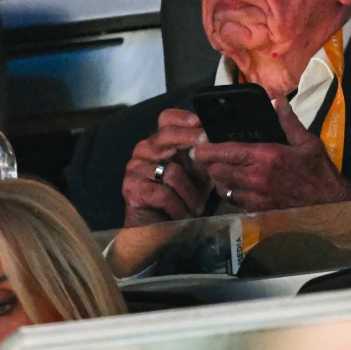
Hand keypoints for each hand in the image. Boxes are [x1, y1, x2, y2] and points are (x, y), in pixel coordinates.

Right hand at [121, 108, 212, 226]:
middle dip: (190, 140)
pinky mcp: (131, 188)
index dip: (183, 118)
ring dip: (190, 194)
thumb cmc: (180, 200)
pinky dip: (178, 206)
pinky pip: (163, 193)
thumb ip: (204, 157)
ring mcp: (135, 168)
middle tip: (208, 144)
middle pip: (165, 135)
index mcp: (160, 143)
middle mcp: (144, 150)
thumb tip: (219, 140)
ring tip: (197, 208)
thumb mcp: (198, 176)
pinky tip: (182, 215)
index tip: (201, 122)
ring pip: (171, 171)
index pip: (166, 119)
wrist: (156, 231)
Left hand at [191, 97, 350, 211]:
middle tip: (205, 158)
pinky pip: (235, 203)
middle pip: (218, 172)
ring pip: (223, 189)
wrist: (330, 205)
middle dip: (209, 165)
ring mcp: (256, 198)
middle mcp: (256, 178)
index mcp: (266, 157)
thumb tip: (278, 100)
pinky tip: (235, 187)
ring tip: (219, 172)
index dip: (206, 150)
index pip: (226, 152)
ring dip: (218, 181)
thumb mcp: (307, 142)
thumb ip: (288, 121)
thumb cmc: (319, 172)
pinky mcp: (259, 211)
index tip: (196, 146)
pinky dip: (231, 194)